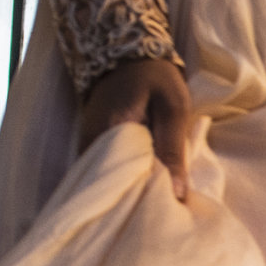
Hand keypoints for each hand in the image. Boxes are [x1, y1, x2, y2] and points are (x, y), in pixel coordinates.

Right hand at [78, 57, 192, 201]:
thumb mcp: (173, 108)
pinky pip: (106, 169)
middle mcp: (91, 141)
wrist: (127, 51)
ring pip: (109, 179)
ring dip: (130, 190)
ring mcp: (88, 142)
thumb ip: (173, 149)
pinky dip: (124, 178)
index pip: (124, 181)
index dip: (143, 200)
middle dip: (136, 200)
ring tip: (151, 205)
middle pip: (112, 185)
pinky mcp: (92, 141)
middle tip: (159, 213)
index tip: (163, 212)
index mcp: (110, 133)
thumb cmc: (155, 76)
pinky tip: (141, 186)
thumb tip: (177, 193)